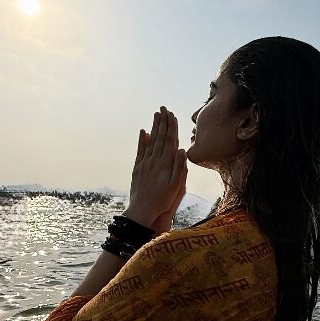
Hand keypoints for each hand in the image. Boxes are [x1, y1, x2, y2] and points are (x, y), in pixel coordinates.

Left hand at [124, 106, 186, 227]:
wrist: (142, 211)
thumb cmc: (162, 201)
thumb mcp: (176, 187)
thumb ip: (179, 168)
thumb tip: (182, 149)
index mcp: (165, 164)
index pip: (169, 140)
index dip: (171, 127)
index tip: (173, 115)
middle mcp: (154, 161)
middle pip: (159, 137)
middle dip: (162, 122)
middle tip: (163, 108)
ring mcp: (144, 164)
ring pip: (150, 141)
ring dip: (154, 127)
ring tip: (156, 115)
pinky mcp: (137, 169)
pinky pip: (140, 151)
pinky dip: (142, 140)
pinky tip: (143, 132)